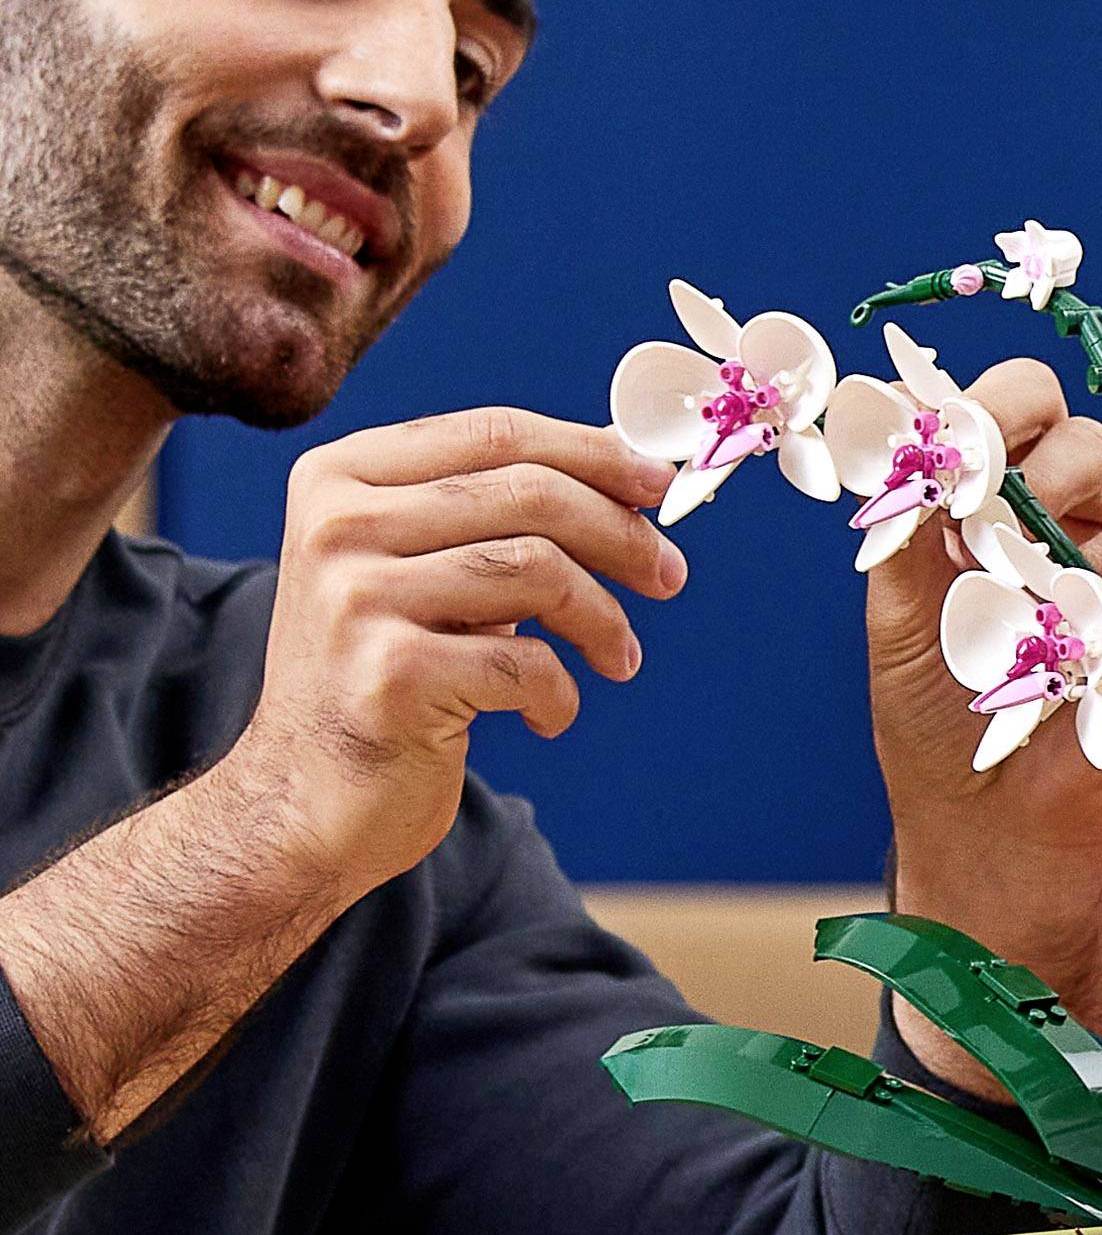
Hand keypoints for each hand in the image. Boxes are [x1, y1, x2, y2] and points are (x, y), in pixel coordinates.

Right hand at [232, 409, 684, 903]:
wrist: (301, 801)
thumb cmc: (386, 676)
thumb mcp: (420, 573)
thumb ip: (493, 515)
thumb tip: (626, 467)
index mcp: (339, 479)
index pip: (494, 433)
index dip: (593, 452)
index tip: (658, 482)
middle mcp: (337, 527)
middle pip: (529, 493)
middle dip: (622, 533)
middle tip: (669, 574)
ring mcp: (355, 601)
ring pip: (539, 570)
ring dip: (604, 620)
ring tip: (619, 657)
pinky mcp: (388, 677)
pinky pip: (527, 663)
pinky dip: (561, 693)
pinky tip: (548, 715)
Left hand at [873, 360, 1101, 1074]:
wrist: (1012, 868)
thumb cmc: (939, 751)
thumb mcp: (901, 634)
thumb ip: (909, 530)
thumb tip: (918, 434)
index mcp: (976, 519)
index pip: (1010, 408)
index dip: (1012, 405)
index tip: (1001, 437)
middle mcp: (1050, 535)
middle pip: (1087, 444)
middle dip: (1066, 482)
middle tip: (1035, 553)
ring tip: (1067, 631)